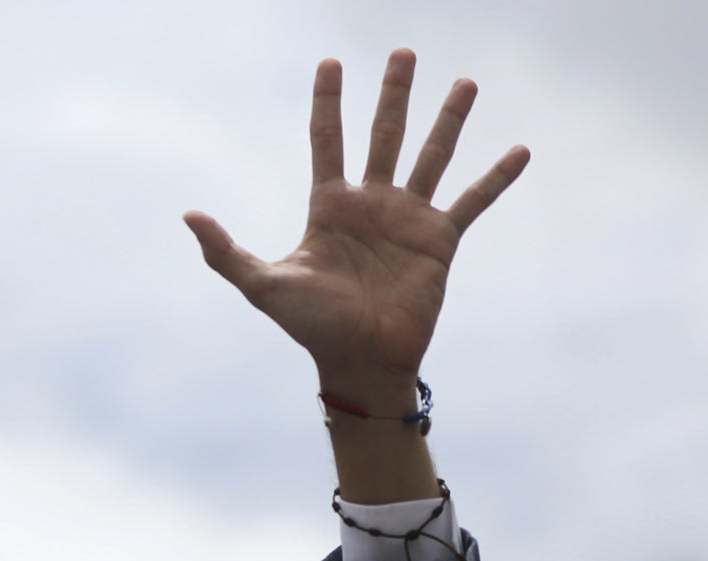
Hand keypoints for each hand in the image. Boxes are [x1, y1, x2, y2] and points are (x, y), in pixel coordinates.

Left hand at [184, 48, 528, 403]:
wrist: (359, 360)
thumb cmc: (311, 326)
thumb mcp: (262, 285)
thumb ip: (226, 251)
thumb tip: (188, 216)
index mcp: (330, 206)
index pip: (328, 140)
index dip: (328, 102)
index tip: (330, 63)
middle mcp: (371, 204)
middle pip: (383, 134)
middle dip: (394, 93)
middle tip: (403, 52)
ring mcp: (408, 219)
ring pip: (431, 156)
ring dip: (448, 120)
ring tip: (464, 83)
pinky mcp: (439, 242)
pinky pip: (472, 202)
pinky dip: (496, 178)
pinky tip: (519, 150)